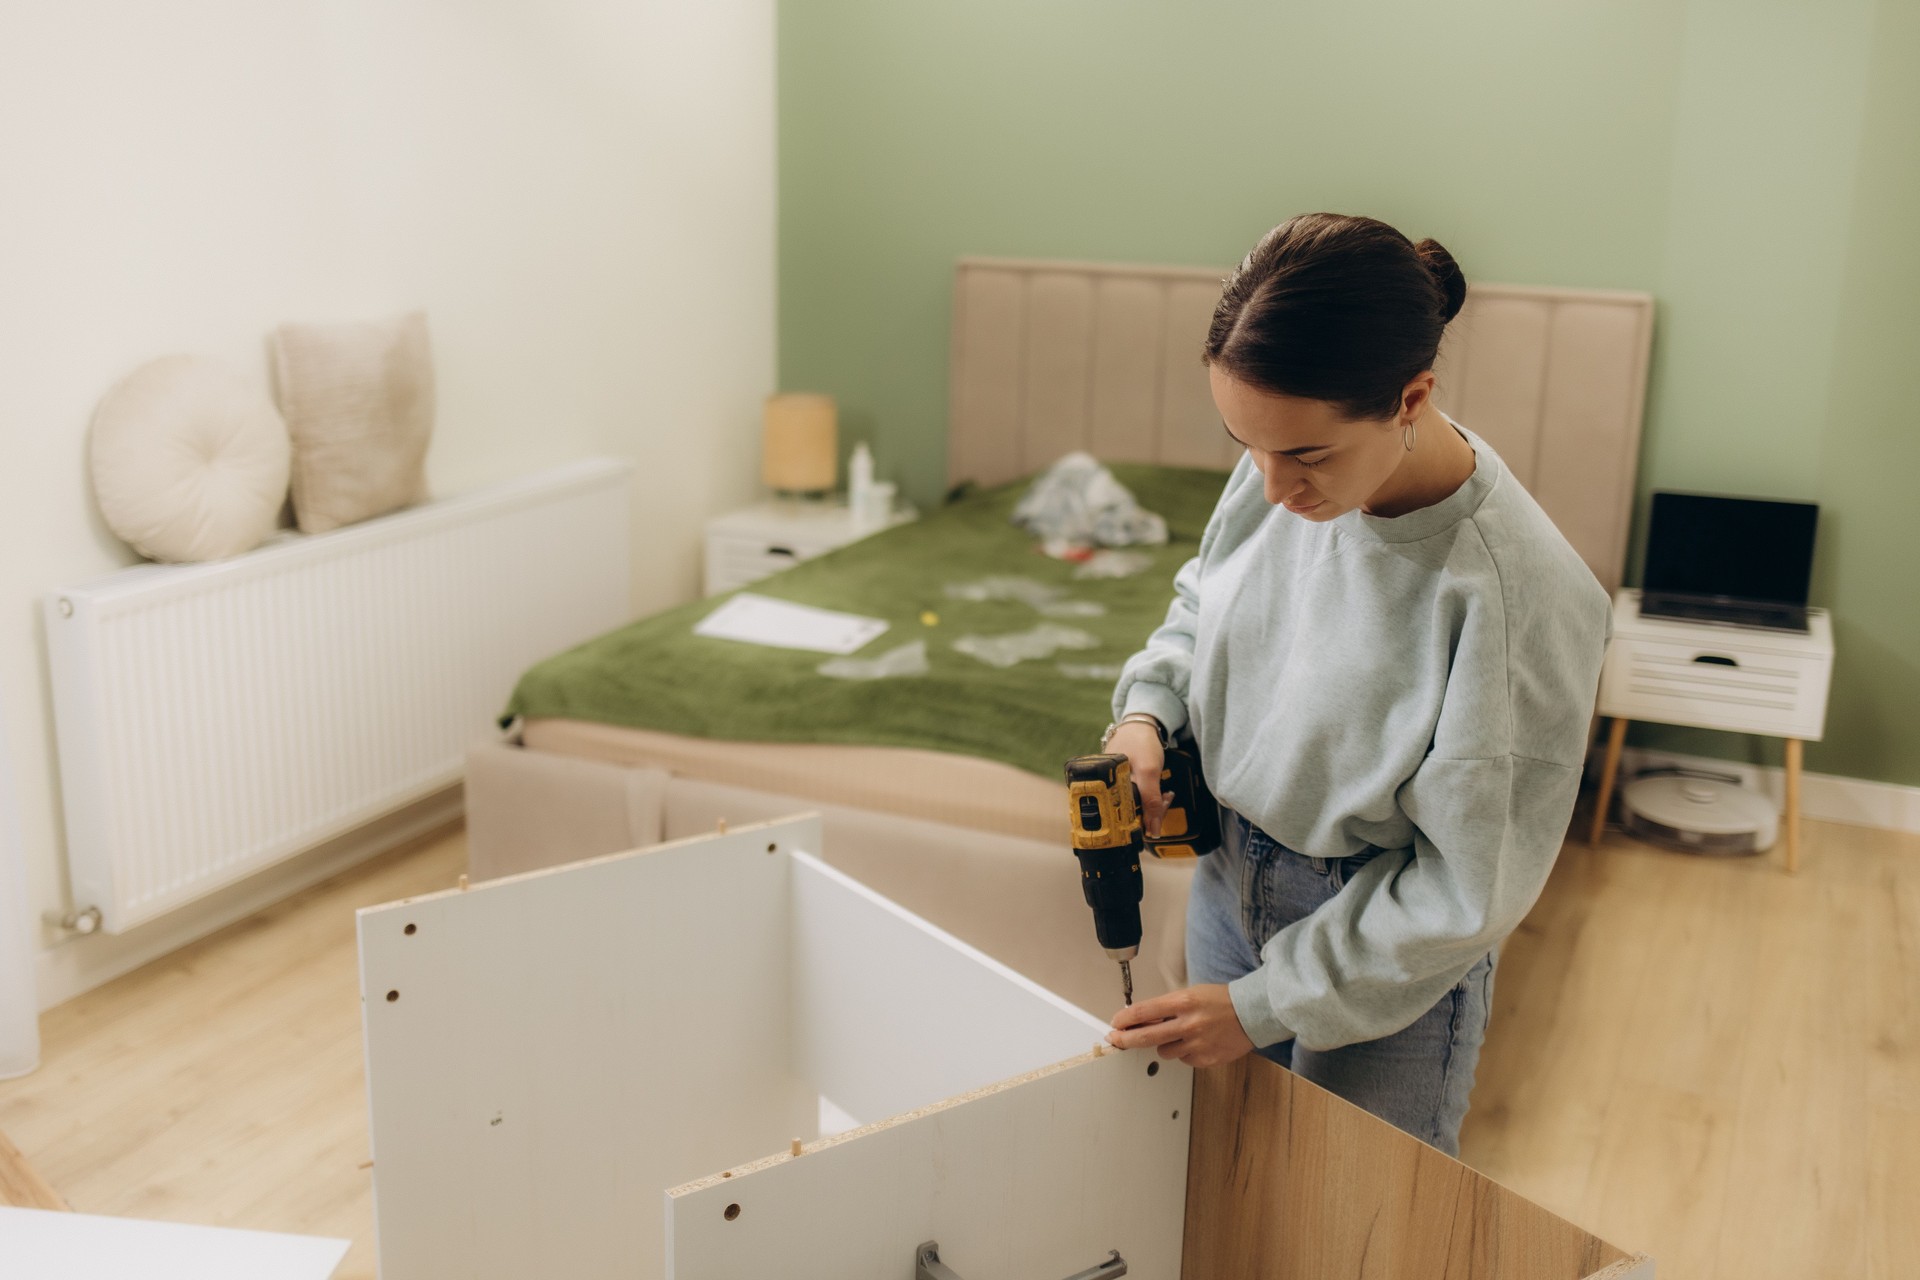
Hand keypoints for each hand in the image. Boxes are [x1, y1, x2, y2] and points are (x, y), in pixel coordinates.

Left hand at [1106, 984, 1254, 1067]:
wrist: (1251, 1014)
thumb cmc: (1221, 1001)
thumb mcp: (1191, 994)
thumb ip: (1166, 1007)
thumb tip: (1141, 1019)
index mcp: (1184, 1002)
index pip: (1145, 1012)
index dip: (1125, 1019)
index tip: (1116, 1023)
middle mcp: (1189, 1023)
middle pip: (1146, 1037)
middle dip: (1126, 1039)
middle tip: (1116, 1039)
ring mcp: (1198, 1043)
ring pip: (1164, 1051)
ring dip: (1164, 1044)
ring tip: (1179, 1034)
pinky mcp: (1206, 1059)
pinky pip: (1183, 1059)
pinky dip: (1184, 1052)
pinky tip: (1196, 1042)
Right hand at [1107, 721, 1168, 837]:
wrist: (1143, 724)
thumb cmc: (1140, 742)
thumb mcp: (1148, 771)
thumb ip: (1151, 800)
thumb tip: (1153, 831)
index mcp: (1104, 787)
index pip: (1119, 817)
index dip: (1140, 822)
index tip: (1157, 819)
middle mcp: (1107, 789)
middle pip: (1128, 814)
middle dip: (1151, 812)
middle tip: (1166, 801)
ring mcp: (1116, 786)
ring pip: (1134, 807)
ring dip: (1152, 806)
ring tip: (1166, 796)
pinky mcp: (1125, 784)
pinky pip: (1136, 799)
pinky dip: (1150, 798)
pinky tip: (1160, 794)